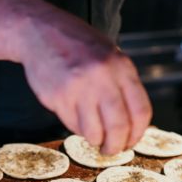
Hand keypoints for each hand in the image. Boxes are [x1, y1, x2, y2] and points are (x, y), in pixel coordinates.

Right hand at [17, 8, 151, 154]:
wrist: (40, 32)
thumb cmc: (78, 46)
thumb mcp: (110, 56)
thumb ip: (122, 85)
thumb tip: (132, 125)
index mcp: (121, 67)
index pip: (140, 111)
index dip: (138, 134)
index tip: (131, 141)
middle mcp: (102, 77)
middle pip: (119, 127)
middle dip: (116, 146)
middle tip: (111, 150)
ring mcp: (78, 88)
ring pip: (94, 132)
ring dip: (95, 140)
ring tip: (93, 135)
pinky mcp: (57, 97)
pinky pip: (72, 126)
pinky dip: (76, 128)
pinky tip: (75, 116)